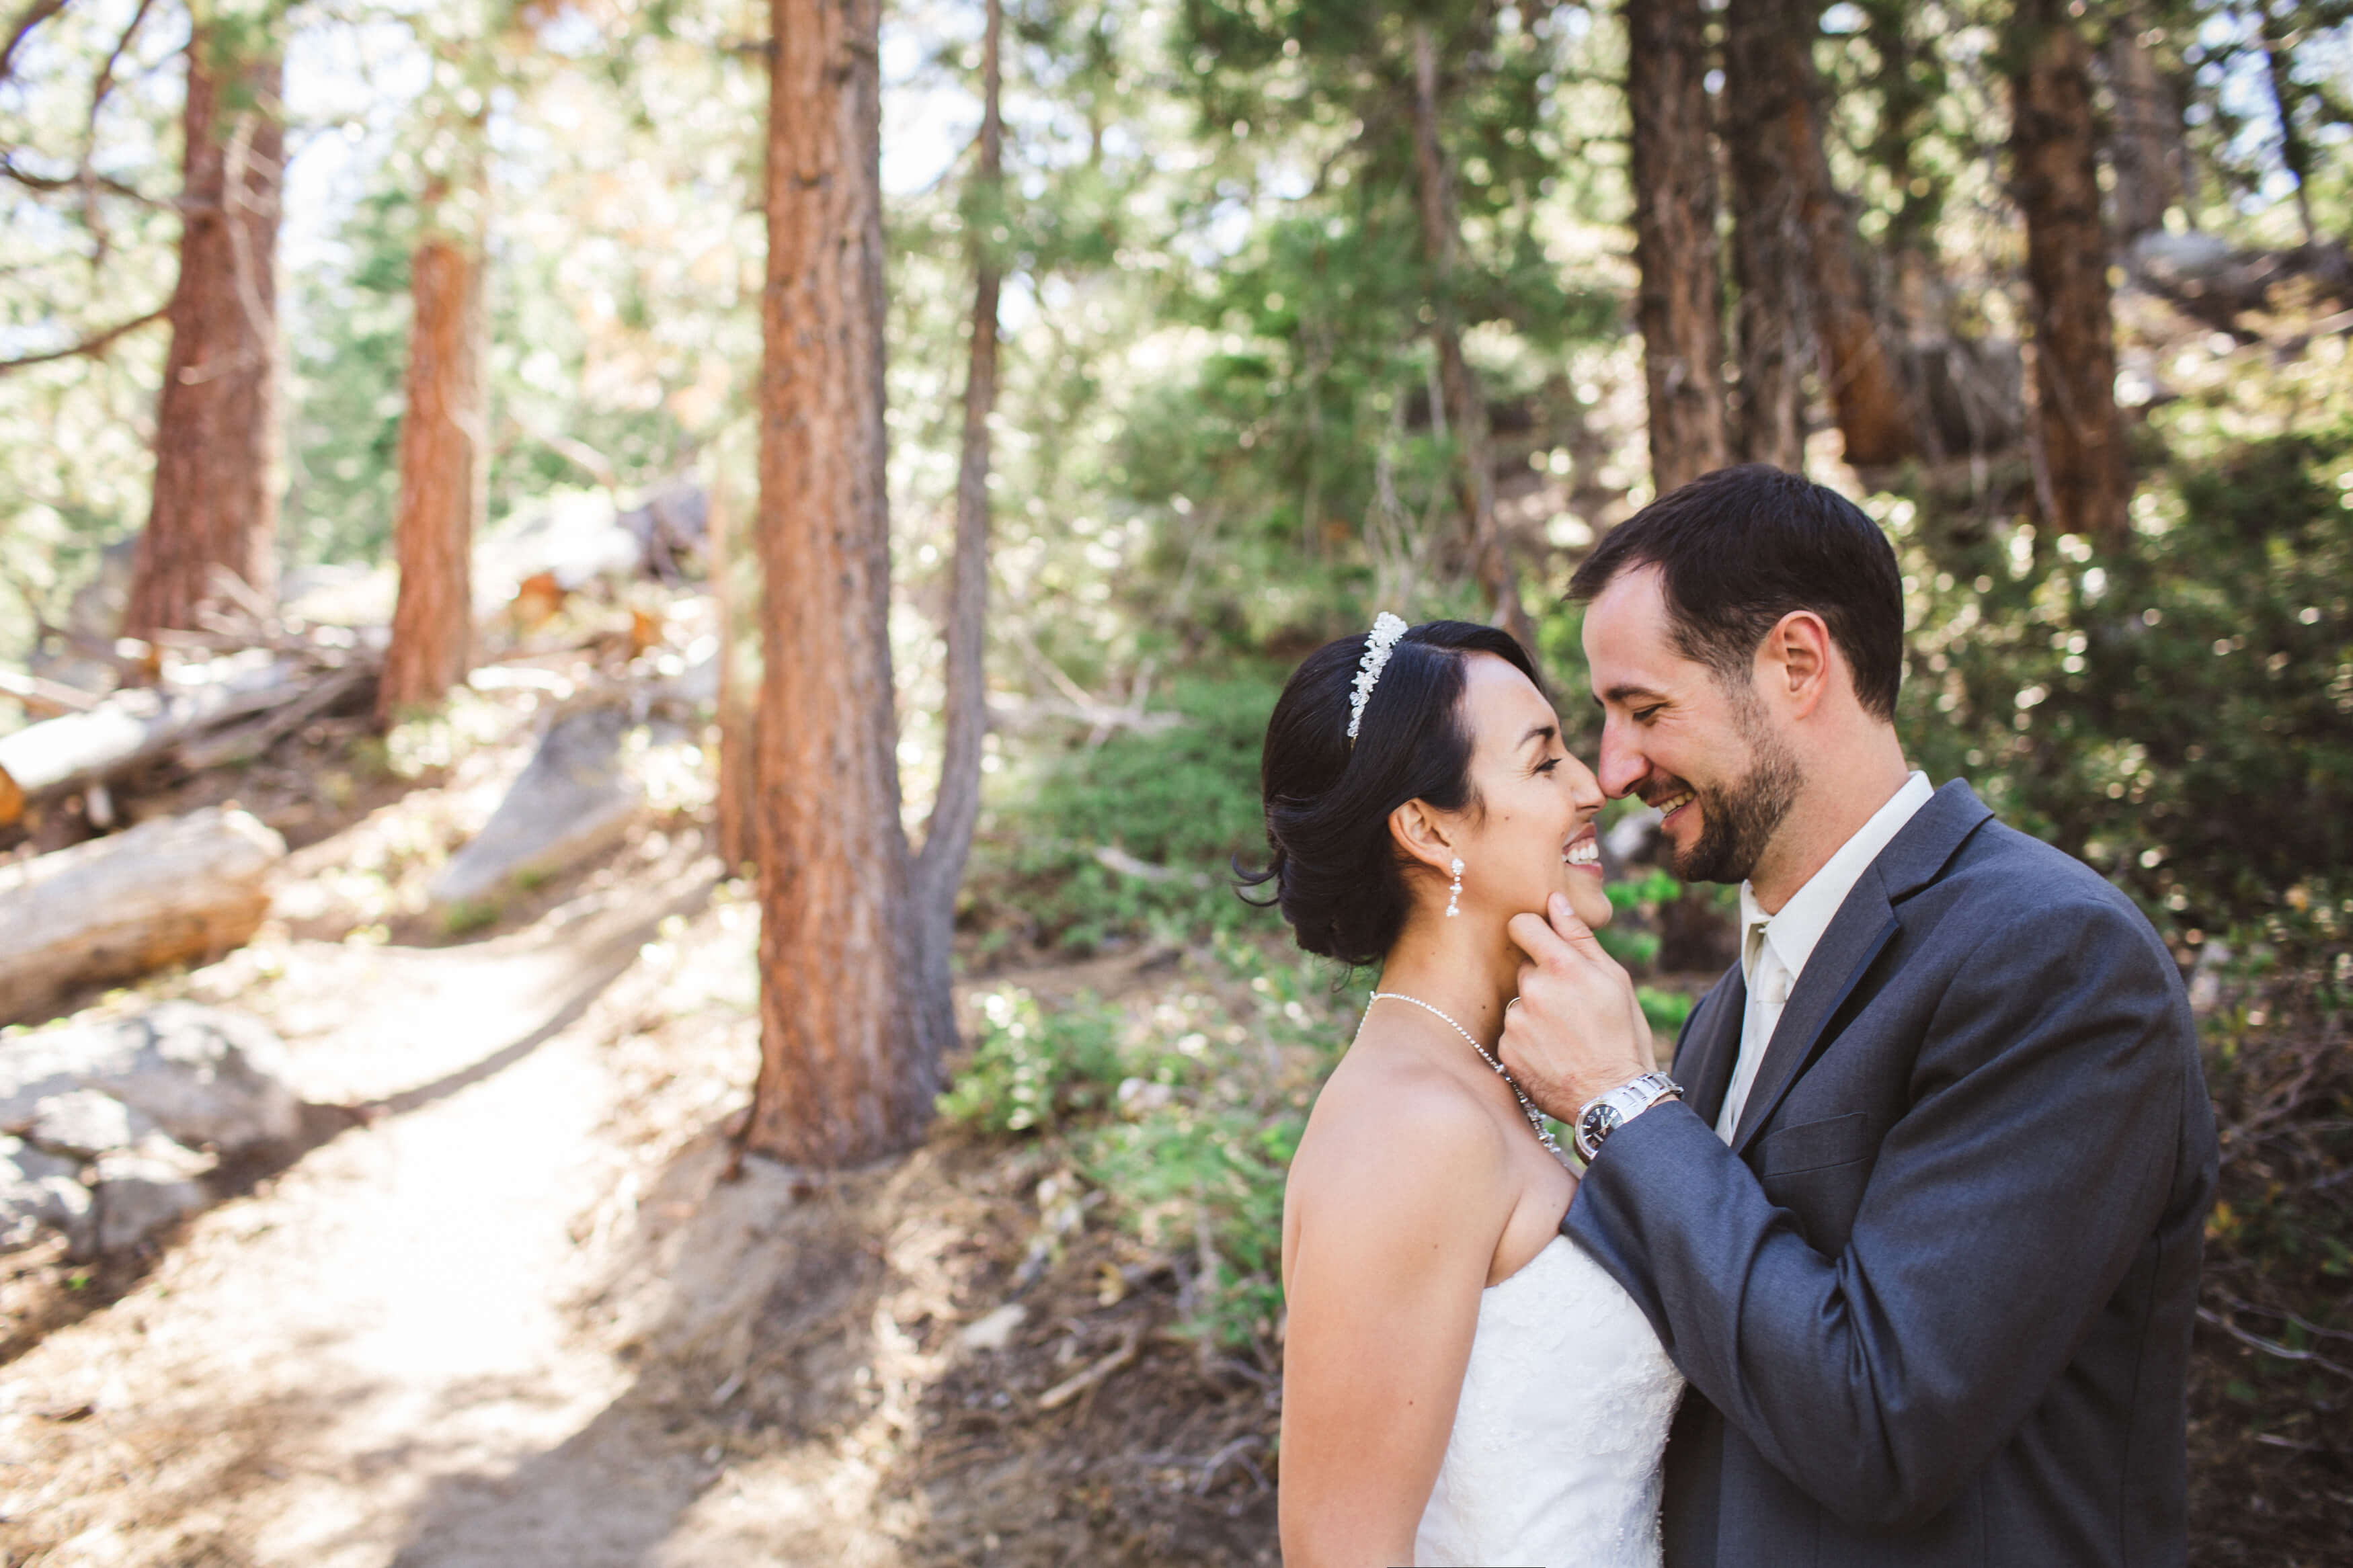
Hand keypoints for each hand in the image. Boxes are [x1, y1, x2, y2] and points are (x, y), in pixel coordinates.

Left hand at [1499, 892, 1655, 1120]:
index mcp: (1562, 967)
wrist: (1615, 1098)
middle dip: (1543, 979)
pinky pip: (1511, 1032)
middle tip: (1572, 1006)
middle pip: (1524, 967)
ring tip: (1565, 1035)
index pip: (1521, 924)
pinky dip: (1527, 1040)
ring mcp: (1516, 1022)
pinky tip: (1552, 1053)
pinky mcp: (1506, 1050)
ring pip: (1518, 1001)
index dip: (1531, 931)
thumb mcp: (1615, 981)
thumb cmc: (1623, 1035)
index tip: (1541, 942)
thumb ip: (1580, 937)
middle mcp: (1533, 991)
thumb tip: (1554, 899)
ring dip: (1535, 1011)